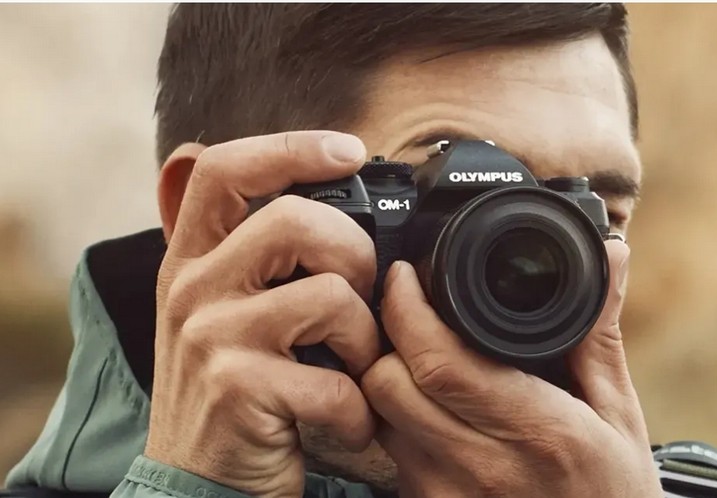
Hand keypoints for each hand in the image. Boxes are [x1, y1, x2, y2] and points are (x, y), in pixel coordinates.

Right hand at [145, 131, 380, 496]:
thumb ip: (261, 261)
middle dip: (355, 254)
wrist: (194, 481)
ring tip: (354, 365)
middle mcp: (192, 287)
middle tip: (362, 295)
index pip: (226, 169)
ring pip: (329, 295)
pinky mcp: (237, 388)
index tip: (347, 151)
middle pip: (294, 220)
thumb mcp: (225, 312)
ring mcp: (211, 336)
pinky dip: (359, 407)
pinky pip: (335, 379)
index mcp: (192, 259)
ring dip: (365, 337)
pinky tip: (348, 419)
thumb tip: (342, 218)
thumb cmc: (231, 387)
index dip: (290, 147)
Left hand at [362, 240, 662, 496]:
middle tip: (408, 313)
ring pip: (378, 416)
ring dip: (387, 379)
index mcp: (534, 430)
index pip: (438, 363)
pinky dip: (396, 419)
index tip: (406, 277)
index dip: (406, 310)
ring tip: (417, 358)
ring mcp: (446, 495)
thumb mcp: (618, 413)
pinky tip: (427, 407)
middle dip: (387, 338)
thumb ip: (598, 332)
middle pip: (387, 385)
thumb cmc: (611, 491)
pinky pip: (388, 451)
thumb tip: (609, 257)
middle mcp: (480, 467)